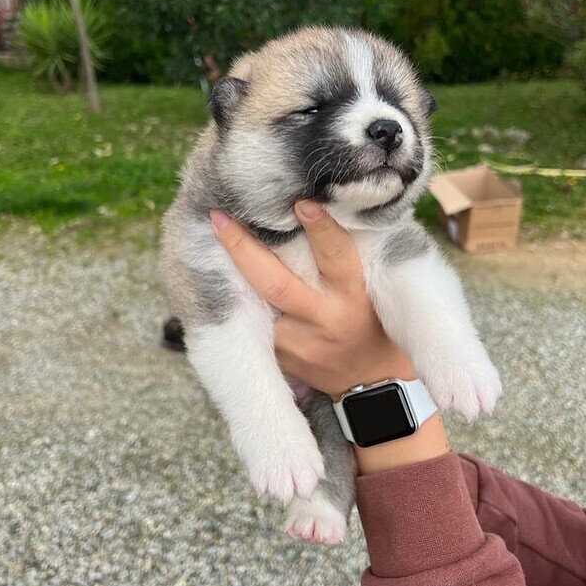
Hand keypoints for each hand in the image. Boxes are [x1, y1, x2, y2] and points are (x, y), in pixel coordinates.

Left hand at [210, 201, 414, 398]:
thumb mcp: (373, 287)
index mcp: (354, 295)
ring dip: (231, 275)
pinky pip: (255, 323)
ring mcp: (298, 343)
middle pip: (277, 283)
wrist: (371, 383)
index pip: (336, 256)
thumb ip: (348, 255)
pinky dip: (238, 301)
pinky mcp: (281, 358)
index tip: (302, 202)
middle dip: (244, 249)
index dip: (321, 229)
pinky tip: (220, 280)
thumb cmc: (375, 321)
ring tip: (210, 240)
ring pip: (257, 304)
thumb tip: (315, 205)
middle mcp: (324, 319)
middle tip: (219, 218)